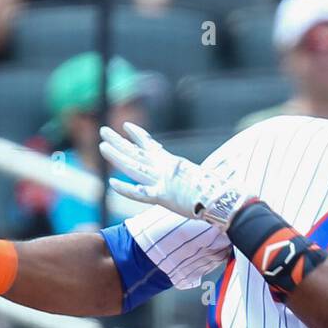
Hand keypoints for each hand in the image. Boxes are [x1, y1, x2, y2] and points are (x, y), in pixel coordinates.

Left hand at [99, 122, 247, 229]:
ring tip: (102, 145)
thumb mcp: (203, 178)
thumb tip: (199, 174)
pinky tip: (112, 183)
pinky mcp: (164, 197)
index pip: (152, 146)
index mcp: (175, 163)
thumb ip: (193, 177)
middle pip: (137, 153)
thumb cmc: (220, 191)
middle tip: (104, 131)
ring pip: (134, 166)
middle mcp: (166, 168)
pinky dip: (126, 189)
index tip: (127, 127)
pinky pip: (140, 194)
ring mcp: (163, 181)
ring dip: (117, 156)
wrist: (225, 200)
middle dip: (119, 141)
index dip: (139, 136)